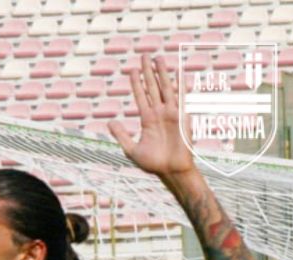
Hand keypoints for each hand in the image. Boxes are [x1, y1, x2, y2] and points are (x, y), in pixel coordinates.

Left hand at [108, 55, 195, 179]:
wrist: (171, 171)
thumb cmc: (153, 164)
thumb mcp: (131, 149)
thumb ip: (121, 135)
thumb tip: (110, 122)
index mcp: (147, 120)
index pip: (140, 96)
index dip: (136, 83)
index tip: (132, 70)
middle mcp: (159, 113)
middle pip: (152, 88)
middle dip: (148, 72)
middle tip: (144, 55)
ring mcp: (171, 113)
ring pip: (165, 88)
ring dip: (161, 74)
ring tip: (157, 58)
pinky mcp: (182, 117)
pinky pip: (181, 97)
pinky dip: (180, 84)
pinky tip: (179, 72)